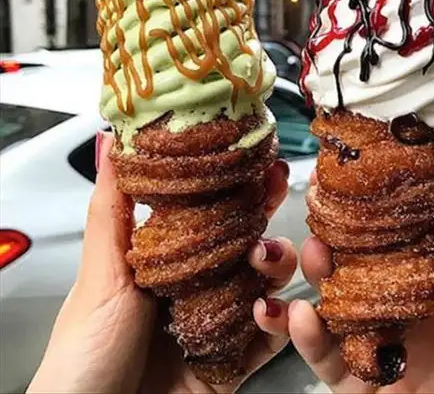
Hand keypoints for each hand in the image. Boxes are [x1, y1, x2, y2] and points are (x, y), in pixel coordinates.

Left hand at [28, 131, 296, 393]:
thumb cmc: (84, 356)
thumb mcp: (101, 275)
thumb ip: (112, 211)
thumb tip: (110, 142)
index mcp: (166, 260)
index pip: (209, 211)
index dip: (233, 183)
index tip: (252, 157)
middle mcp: (196, 286)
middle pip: (244, 240)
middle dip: (265, 211)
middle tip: (278, 185)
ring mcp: (217, 322)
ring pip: (265, 283)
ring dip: (276, 265)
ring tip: (264, 258)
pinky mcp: (230, 360)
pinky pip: (269, 339)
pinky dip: (279, 324)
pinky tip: (268, 312)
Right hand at [289, 179, 433, 392]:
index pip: (418, 232)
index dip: (391, 199)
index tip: (366, 169)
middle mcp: (413, 306)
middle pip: (369, 258)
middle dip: (342, 229)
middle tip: (321, 199)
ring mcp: (385, 342)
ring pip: (340, 299)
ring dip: (318, 273)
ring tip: (310, 253)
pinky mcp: (363, 382)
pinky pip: (328, 357)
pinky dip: (308, 337)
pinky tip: (300, 319)